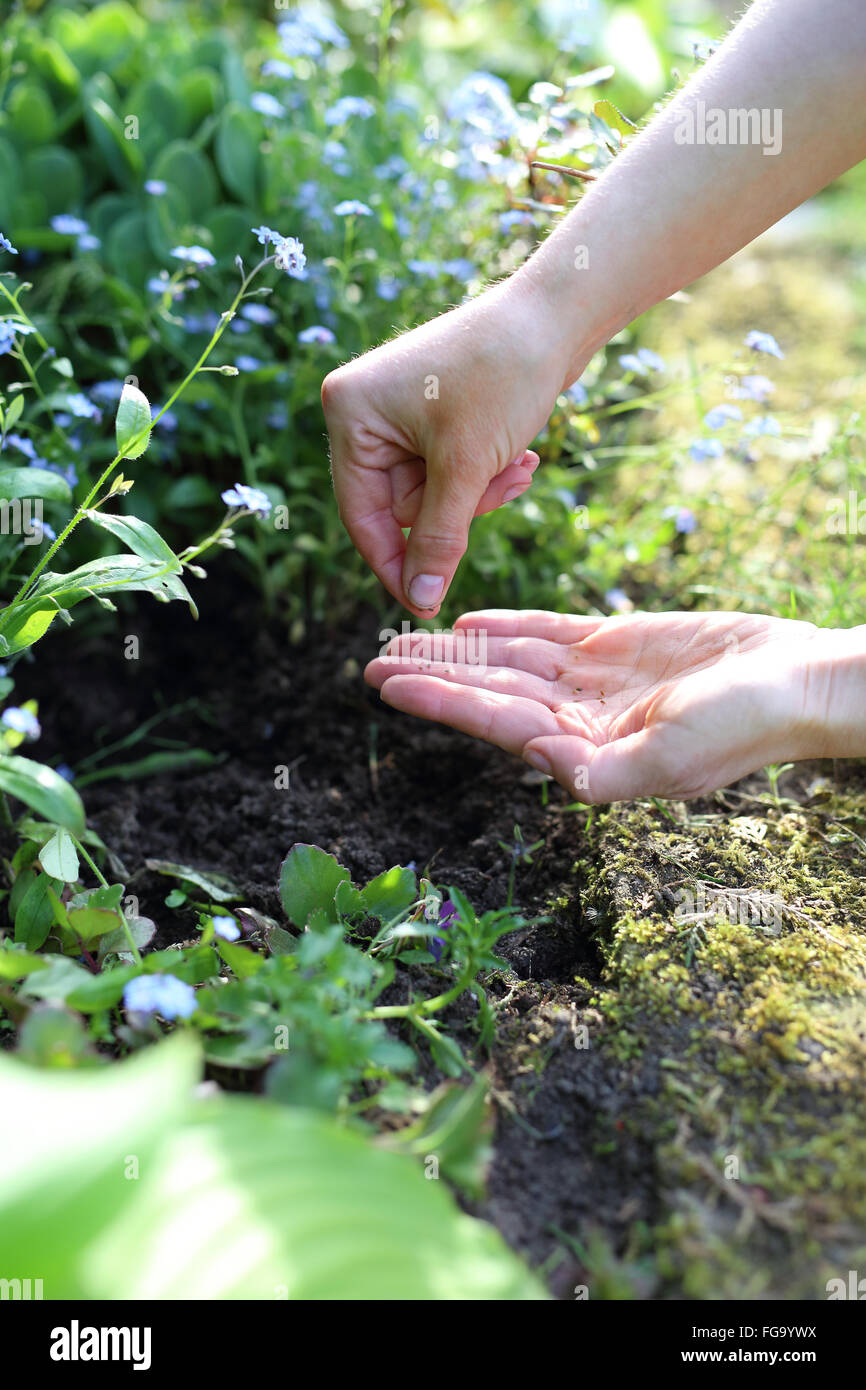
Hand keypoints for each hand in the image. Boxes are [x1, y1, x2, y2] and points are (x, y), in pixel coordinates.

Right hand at [322, 279, 570, 618]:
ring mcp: (399, 411)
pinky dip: (484, 474)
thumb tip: (420, 599)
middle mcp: (365, 410)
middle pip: (401, 506)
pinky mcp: (434, 413)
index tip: (426, 605)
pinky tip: (520, 456)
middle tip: (503, 488)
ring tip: (520, 465)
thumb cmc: (503, 375)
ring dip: (479, 491)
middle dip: (458, 509)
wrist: (558, 316)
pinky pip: (450, 471)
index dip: (395, 564)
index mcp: (350, 413)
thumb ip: (438, 539)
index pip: (362, 514)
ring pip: (433, 493)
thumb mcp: (466, 467)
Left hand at [365, 608, 835, 802]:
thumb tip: (533, 759)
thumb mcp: (672, 762)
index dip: (439, 701)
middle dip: (432, 675)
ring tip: (403, 637)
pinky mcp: (614, 645)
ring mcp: (593, 681)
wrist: (794, 681)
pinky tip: (466, 623)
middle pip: (488, 690)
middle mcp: (578, 718)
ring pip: (508, 660)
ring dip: (457, 651)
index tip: (385, 683)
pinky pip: (546, 632)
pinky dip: (506, 627)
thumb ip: (599, 773)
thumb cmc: (743, 729)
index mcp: (585, 752)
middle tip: (373, 658)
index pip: (494, 721)